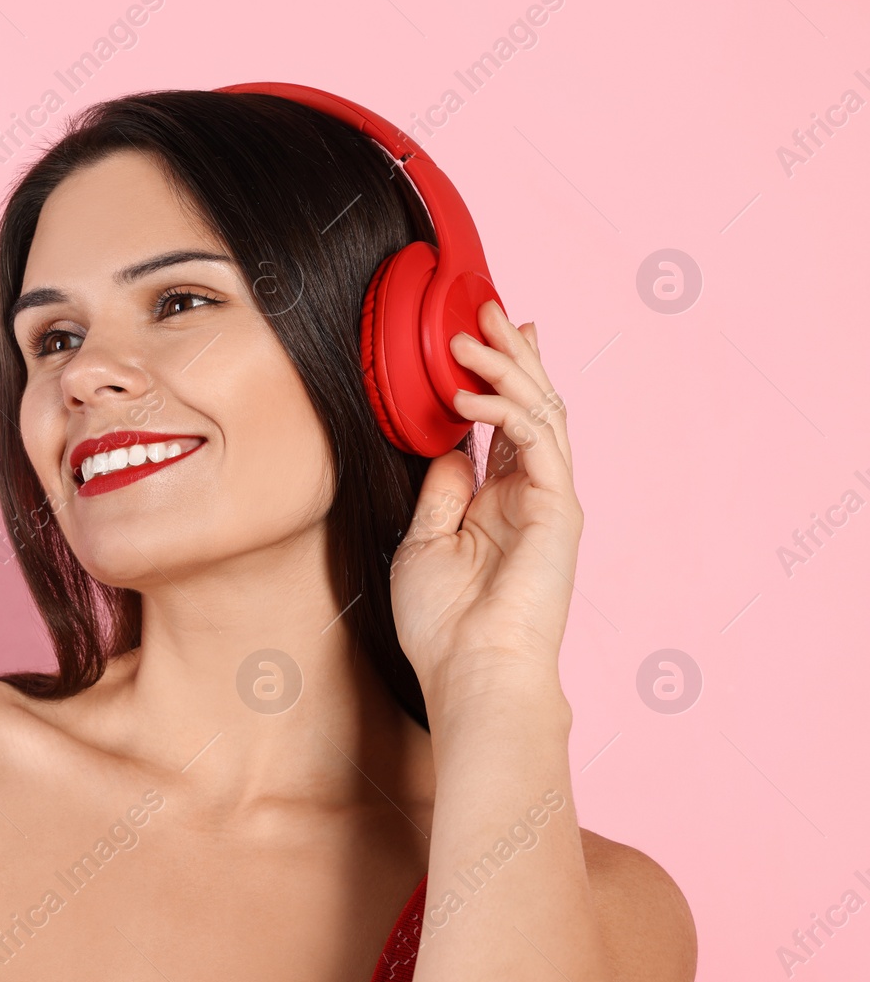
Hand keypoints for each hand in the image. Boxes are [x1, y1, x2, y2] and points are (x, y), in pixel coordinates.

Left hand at [389, 301, 582, 710]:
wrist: (471, 672)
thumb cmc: (444, 624)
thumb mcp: (423, 542)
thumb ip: (440, 491)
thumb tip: (446, 445)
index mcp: (500, 502)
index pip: (504, 424)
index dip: (495, 378)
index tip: (478, 337)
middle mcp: (530, 494)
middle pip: (528, 405)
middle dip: (508, 354)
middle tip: (485, 309)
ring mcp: (549, 499)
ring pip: (538, 412)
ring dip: (505, 368)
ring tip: (469, 334)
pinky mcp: (558, 508)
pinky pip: (536, 441)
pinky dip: (504, 411)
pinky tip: (467, 397)